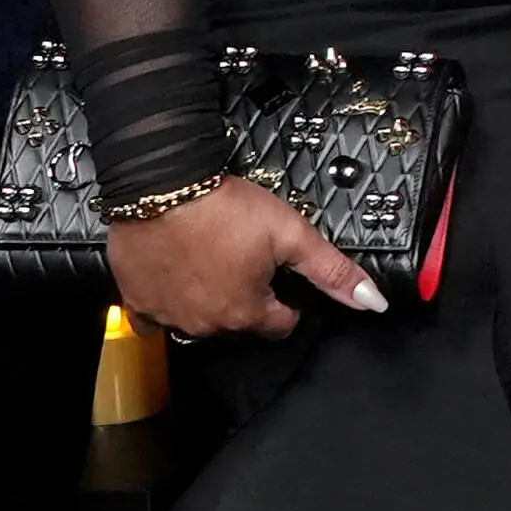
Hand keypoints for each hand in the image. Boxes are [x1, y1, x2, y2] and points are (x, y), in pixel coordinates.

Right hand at [113, 172, 377, 339]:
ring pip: (198, 319)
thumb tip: (374, 303)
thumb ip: (332, 272)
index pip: (280, 324)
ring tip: (212, 260)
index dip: (287, 302)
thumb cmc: (226, 207)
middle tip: (245, 261)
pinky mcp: (137, 300)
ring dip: (208, 299)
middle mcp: (205, 324)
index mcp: (245, 313)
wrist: (160, 185)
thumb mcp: (292, 234)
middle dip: (247, 299)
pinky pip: (158, 312)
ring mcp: (168, 316)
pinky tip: (177, 271)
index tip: (281, 282)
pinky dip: (170, 298)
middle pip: (238, 323)